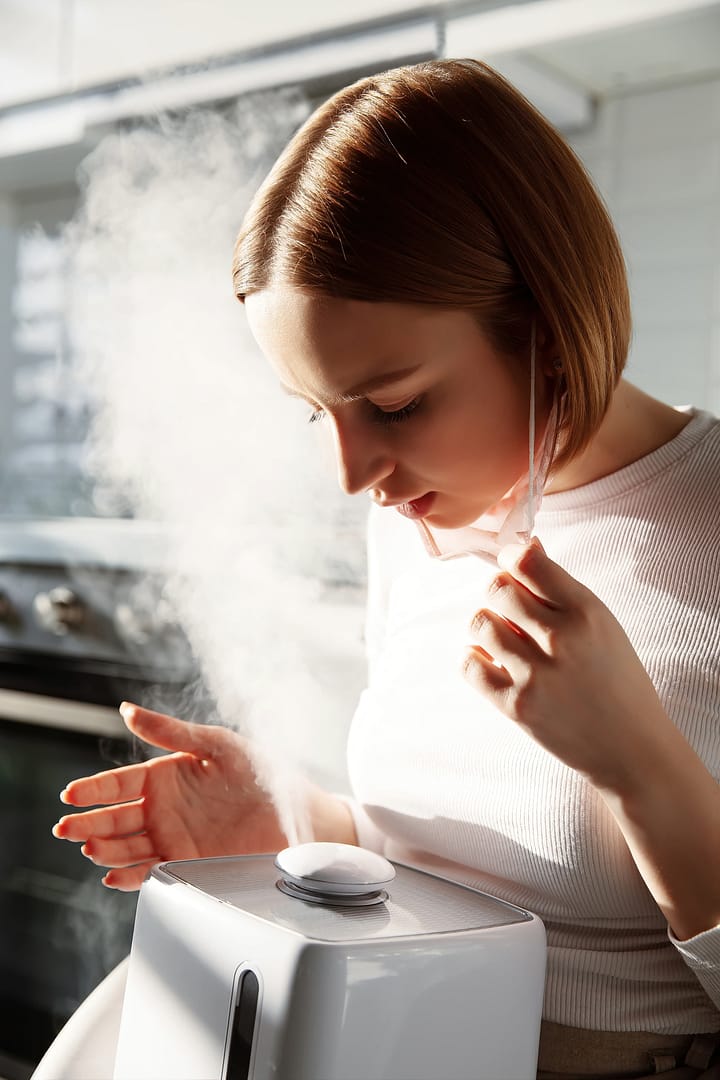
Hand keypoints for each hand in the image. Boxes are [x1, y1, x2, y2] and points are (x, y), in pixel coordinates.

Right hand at [52, 703, 287, 890]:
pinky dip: (131, 875)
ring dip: (106, 849)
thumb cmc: (259, 771)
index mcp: (165, 776)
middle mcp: (163, 809)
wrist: (297, 812)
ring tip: (90, 849)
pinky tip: (113, 874)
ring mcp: (173, 838)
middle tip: (66, 828)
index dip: (93, 790)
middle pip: (114, 818)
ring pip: (127, 846)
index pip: (118, 784)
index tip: (70, 795)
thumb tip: (127, 710)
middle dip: (88, 823)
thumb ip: (171, 732)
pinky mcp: (188, 864)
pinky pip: (152, 871)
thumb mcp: (216, 744)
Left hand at [463, 538, 675, 792]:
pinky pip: (470, 665)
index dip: (511, 557)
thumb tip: (522, 546)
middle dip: (498, 593)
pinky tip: (492, 663)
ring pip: (480, 623)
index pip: (528, 562)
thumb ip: (561, 589)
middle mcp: (561, 640)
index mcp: (587, 612)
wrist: (631, 747)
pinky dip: (475, 660)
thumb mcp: (603, 624)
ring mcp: (537, 676)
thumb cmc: (616, 679)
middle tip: (510, 609)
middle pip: (497, 589)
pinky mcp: (517, 707)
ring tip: (504, 639)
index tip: (513, 567)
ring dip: (486, 627)